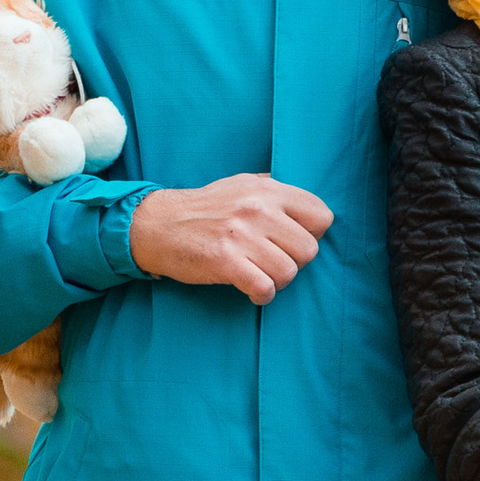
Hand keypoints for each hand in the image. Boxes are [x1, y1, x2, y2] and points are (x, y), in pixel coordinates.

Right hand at [130, 174, 332, 303]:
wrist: (158, 224)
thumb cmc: (205, 209)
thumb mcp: (241, 185)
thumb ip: (274, 190)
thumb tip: (308, 206)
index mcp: (267, 189)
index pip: (321, 216)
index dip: (311, 234)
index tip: (291, 241)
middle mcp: (257, 209)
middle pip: (309, 250)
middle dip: (294, 262)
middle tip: (272, 262)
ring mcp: (241, 234)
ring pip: (289, 272)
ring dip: (276, 281)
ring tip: (259, 274)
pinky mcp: (224, 260)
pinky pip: (264, 287)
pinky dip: (261, 295)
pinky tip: (251, 289)